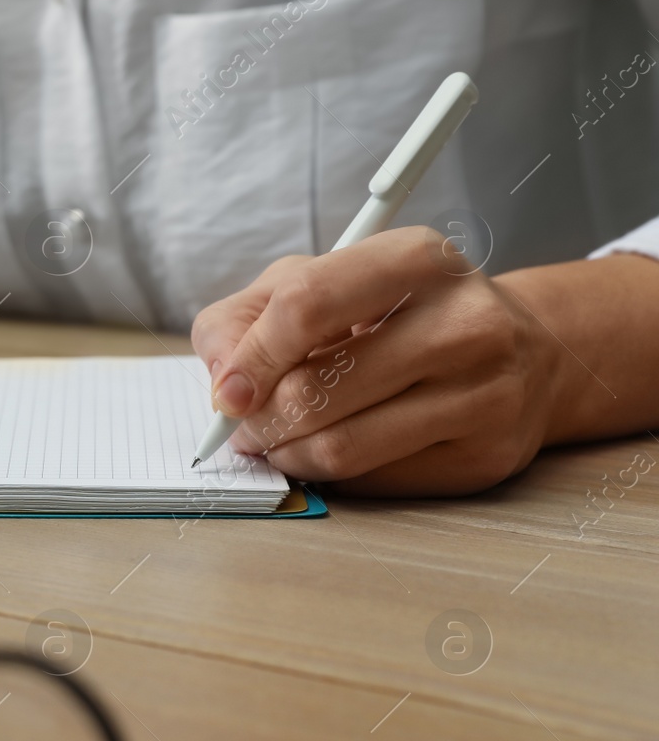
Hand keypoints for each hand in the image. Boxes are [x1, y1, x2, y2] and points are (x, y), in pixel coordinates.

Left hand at [189, 226, 566, 495]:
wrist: (520, 355)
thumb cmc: (395, 315)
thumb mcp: (319, 283)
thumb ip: (246, 317)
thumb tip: (221, 380)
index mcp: (417, 258)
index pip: (306, 306)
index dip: (251, 358)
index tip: (226, 393)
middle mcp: (464, 320)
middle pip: (316, 389)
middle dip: (261, 419)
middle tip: (248, 426)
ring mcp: (486, 391)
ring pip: (340, 446)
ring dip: (288, 454)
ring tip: (281, 441)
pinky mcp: (487, 454)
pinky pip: (373, 481)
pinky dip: (330, 475)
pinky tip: (332, 451)